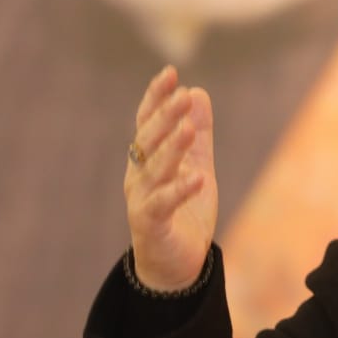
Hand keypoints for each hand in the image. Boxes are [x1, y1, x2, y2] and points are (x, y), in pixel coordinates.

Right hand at [123, 66, 218, 290]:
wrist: (175, 263)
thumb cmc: (183, 212)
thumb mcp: (196, 165)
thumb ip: (199, 133)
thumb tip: (198, 92)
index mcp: (147, 160)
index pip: (148, 122)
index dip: (156, 98)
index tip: (171, 73)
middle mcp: (139, 176)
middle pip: (149, 141)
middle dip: (165, 117)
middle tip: (182, 95)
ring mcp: (142, 200)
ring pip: (155, 170)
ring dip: (171, 149)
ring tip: (188, 129)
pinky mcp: (151, 224)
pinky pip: (163, 204)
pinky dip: (179, 190)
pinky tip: (197, 177)